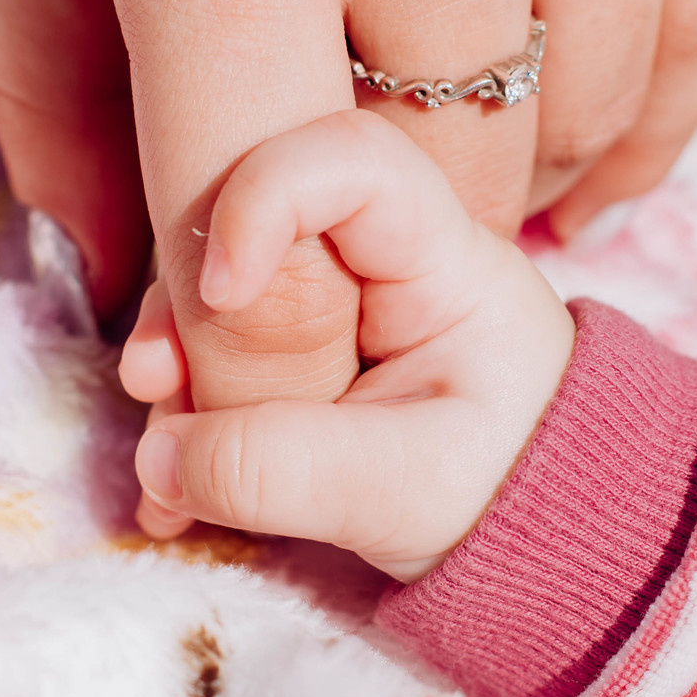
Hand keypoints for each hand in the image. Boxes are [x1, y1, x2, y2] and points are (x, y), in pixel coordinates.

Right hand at [117, 111, 575, 581]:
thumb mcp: (404, 493)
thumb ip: (283, 471)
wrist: (540, 535)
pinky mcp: (297, 354)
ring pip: (220, 297)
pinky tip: (174, 497)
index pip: (353, 161)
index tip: (222, 294)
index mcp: (442, 259)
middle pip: (257, 221)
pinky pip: (216, 359)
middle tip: (158, 390)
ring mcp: (332, 302)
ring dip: (175, 380)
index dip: (267, 196)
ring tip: (167, 480)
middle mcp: (379, 259)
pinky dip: (184, 425)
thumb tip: (157, 455)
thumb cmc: (505, 492)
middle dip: (188, 307)